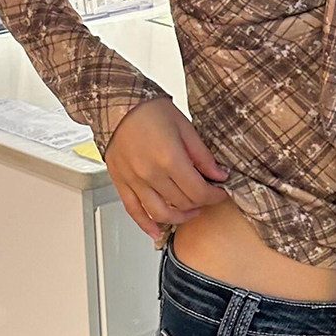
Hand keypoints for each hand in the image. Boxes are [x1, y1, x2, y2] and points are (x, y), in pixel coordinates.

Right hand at [104, 97, 230, 243]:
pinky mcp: (121, 183)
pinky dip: (146, 225)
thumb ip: (202, 155)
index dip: (214, 196)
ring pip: (161, 213)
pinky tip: (157, 232)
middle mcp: (150, 173)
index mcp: (169, 158)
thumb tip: (219, 175)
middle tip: (206, 197)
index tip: (220, 193)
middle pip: (183, 202)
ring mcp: (134, 181)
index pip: (198, 191)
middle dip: (200, 203)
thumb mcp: (184, 127)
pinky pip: (135, 211)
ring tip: (190, 212)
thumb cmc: (149, 110)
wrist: (116, 103)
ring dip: (180, 217)